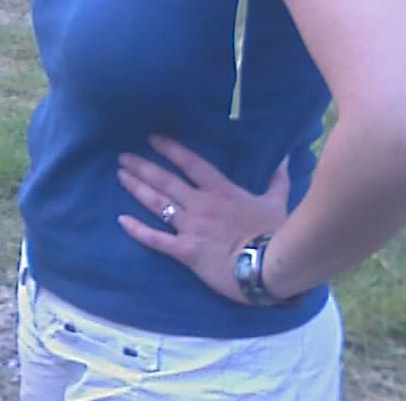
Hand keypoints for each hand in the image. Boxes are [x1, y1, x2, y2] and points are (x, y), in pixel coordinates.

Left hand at [116, 134, 289, 303]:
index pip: (190, 163)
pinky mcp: (185, 251)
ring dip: (137, 188)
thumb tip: (285, 157)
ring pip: (157, 203)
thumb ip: (277, 180)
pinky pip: (156, 239)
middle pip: (165, 180)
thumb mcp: (277, 202)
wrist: (270, 268)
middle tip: (122, 156)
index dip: (170, 149)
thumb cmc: (275, 234)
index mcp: (220, 190)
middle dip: (142, 166)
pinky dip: (137, 229)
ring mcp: (190, 227)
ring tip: (120, 176)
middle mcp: (200, 204)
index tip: (152, 138)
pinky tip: (121, 220)